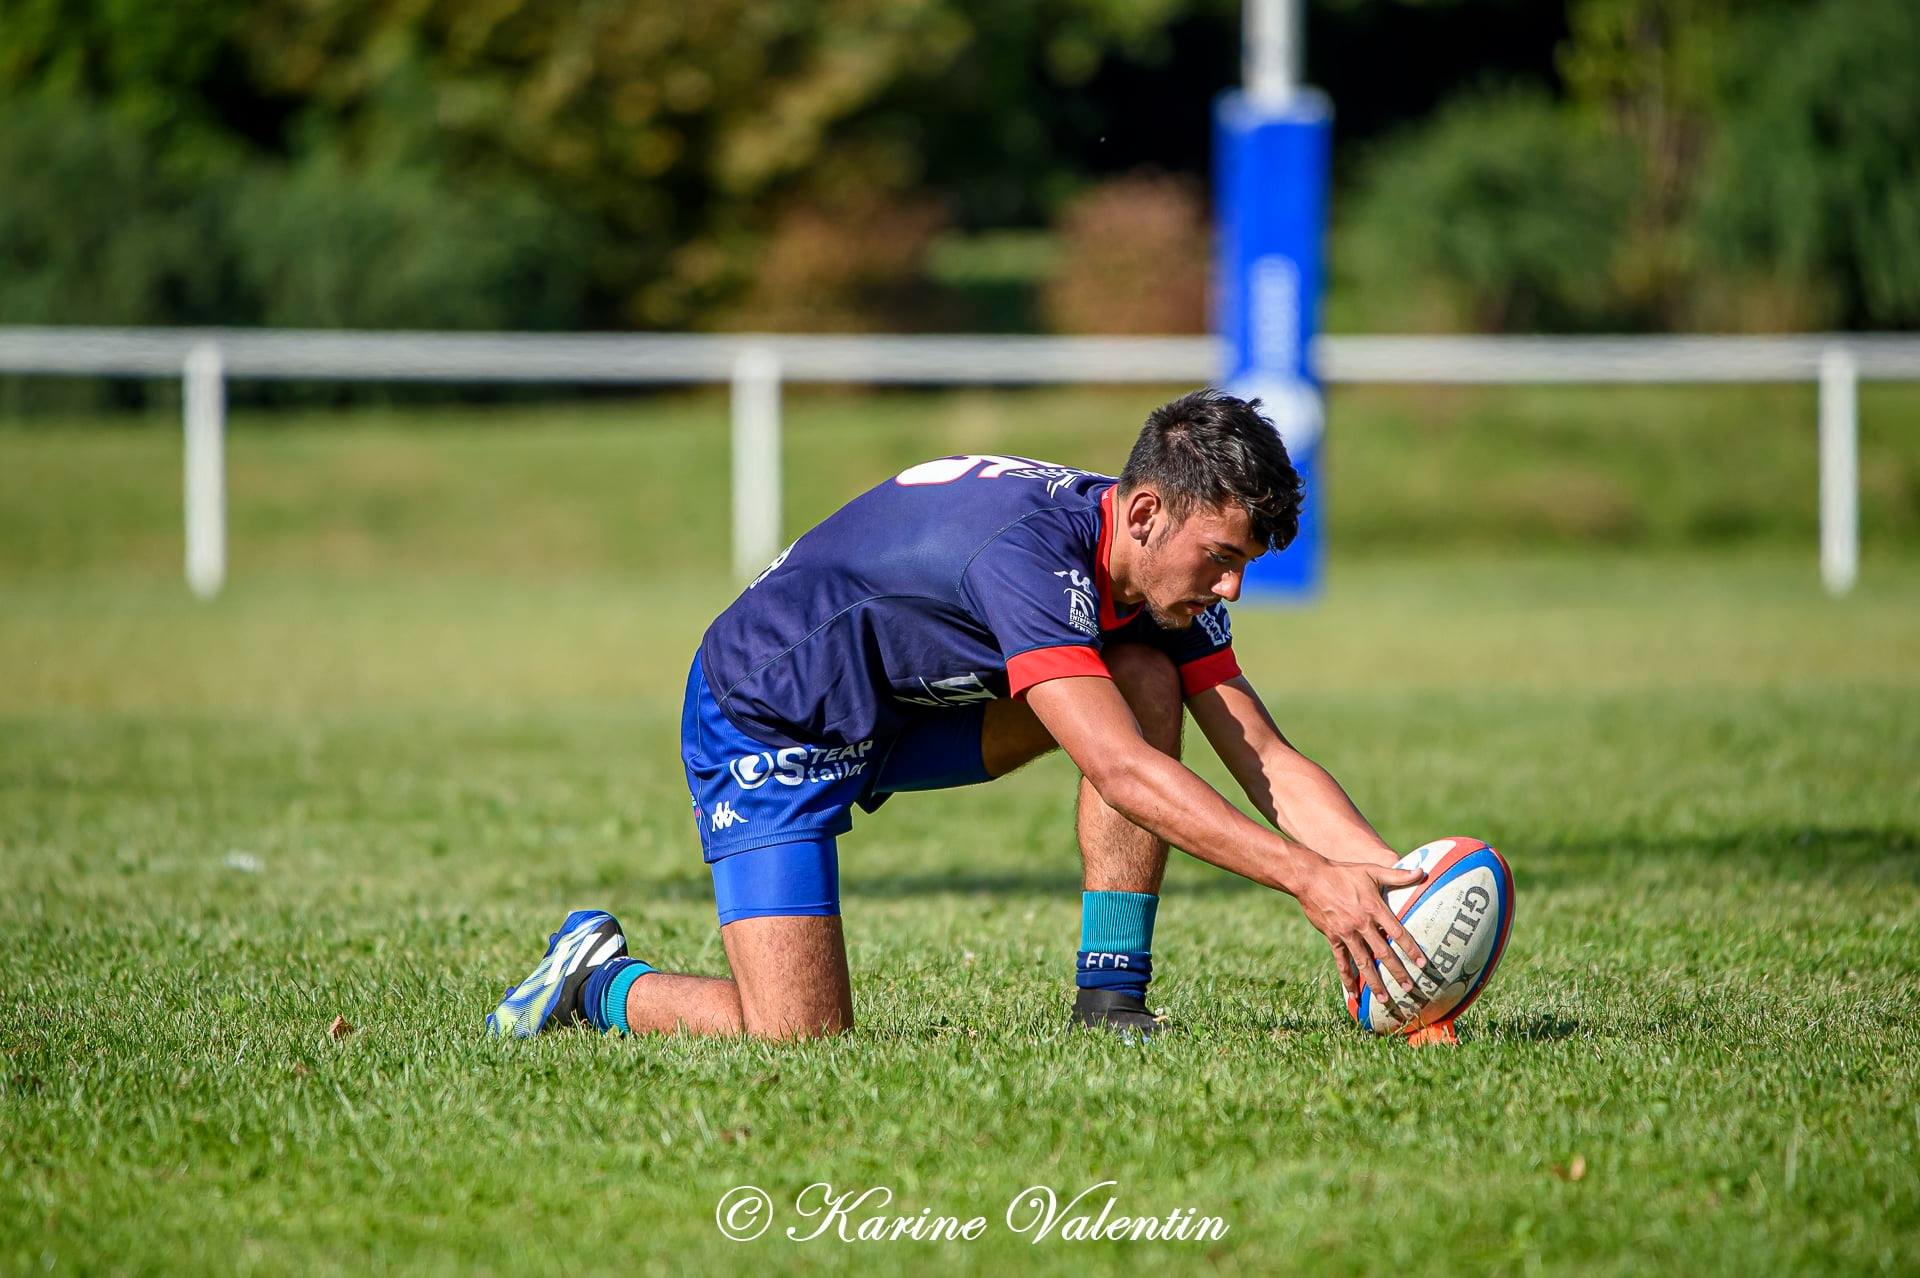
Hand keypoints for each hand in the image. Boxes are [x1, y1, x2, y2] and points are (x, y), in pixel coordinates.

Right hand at [1295, 858, 1429, 1006]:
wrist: (1310, 878)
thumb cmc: (1343, 872)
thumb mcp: (1371, 870)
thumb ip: (1398, 874)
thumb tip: (1423, 872)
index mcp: (1374, 908)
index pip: (1397, 933)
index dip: (1411, 949)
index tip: (1422, 964)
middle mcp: (1362, 924)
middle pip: (1383, 953)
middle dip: (1397, 972)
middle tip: (1410, 988)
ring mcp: (1346, 933)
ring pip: (1363, 962)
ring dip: (1375, 982)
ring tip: (1385, 999)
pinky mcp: (1333, 938)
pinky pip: (1341, 962)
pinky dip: (1347, 979)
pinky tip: (1354, 993)